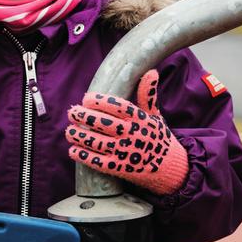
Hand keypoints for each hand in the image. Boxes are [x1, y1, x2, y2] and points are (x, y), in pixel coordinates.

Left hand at [66, 69, 187, 195]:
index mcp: (140, 119)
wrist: (171, 168)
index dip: (100, 101)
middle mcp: (132, 134)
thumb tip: (151, 72)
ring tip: (69, 131)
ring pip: (96, 142)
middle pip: (103, 122)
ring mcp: (125, 152)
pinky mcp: (119, 168)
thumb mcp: (155, 116)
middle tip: (72, 112)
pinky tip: (73, 150)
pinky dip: (83, 155)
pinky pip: (97, 161)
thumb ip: (148, 96)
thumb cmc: (159, 138)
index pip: (118, 106)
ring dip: (80, 136)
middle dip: (84, 116)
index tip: (86, 98)